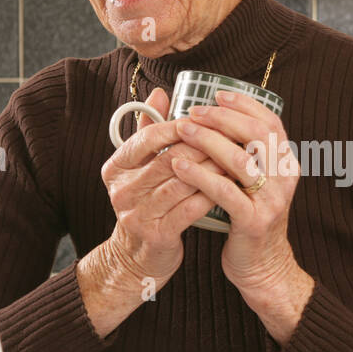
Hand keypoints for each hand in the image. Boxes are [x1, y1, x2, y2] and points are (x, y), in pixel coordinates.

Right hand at [99, 87, 226, 285]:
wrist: (138, 258)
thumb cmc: (147, 204)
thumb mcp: (140, 168)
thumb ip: (148, 131)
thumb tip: (160, 93)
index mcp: (115, 168)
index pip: (148, 137)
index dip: (179, 126)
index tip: (206, 119)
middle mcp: (121, 190)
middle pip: (168, 158)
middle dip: (203, 145)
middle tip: (231, 135)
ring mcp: (137, 215)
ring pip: (182, 183)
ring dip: (212, 168)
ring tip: (236, 158)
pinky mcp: (156, 236)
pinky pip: (189, 209)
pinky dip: (210, 195)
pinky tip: (229, 187)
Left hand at [168, 90, 301, 290]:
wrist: (262, 267)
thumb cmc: (249, 219)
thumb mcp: (254, 183)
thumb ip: (243, 153)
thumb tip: (215, 118)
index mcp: (286, 164)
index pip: (271, 123)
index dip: (245, 105)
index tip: (218, 94)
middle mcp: (285, 178)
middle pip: (257, 135)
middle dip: (223, 118)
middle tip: (194, 111)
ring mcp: (272, 200)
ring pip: (240, 160)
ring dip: (207, 140)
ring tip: (181, 130)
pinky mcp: (254, 221)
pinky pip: (224, 192)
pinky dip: (200, 175)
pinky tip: (178, 166)